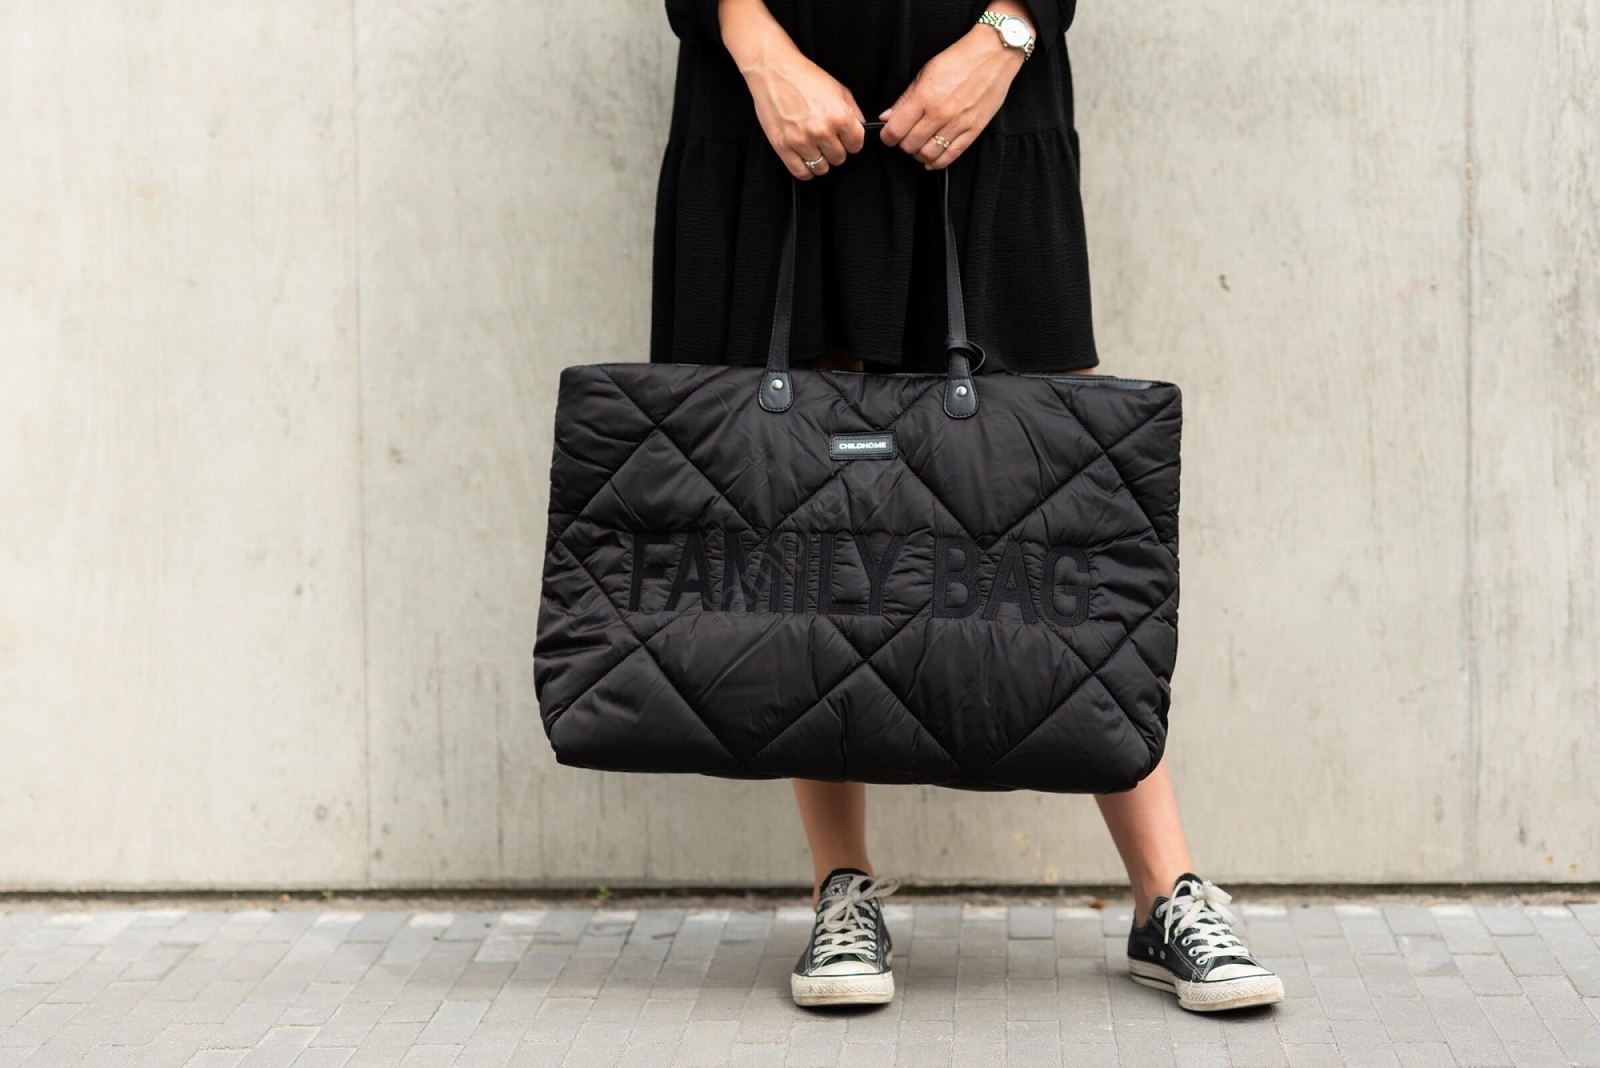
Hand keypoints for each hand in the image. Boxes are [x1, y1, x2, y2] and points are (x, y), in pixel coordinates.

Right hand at [720, 0, 865, 179]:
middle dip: (836, 150)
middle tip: (827, 140)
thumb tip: (860, 127)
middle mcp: (822, 131)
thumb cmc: (803, 76)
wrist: (773, 70)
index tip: (845, 139)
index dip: (852, 142)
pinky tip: (805, 160)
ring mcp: (802, 141)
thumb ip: (853, 111)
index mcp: (839, 116)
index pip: (856, 145)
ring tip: (815, 148)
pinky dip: (806, 171)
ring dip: (821, 160)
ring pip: (821, 168)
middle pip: (839, 158)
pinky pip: (801, 172)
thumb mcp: (838, 88)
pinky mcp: (783, 146)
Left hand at [879, 17, 1027, 169]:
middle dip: (902, 144)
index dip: (887, 137)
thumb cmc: (959, 59)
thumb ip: (905, 98)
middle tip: (904, 137)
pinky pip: (951, 155)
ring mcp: (958, 124)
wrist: (994, 54)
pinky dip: (937, 162)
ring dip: (918, 154)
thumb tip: (887, 117)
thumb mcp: (925, 72)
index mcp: (924, 97)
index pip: (895, 130)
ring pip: (928, 154)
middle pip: (910, 145)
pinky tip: (931, 159)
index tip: (888, 135)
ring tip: (918, 145)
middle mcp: (940, 114)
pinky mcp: (974, 130)